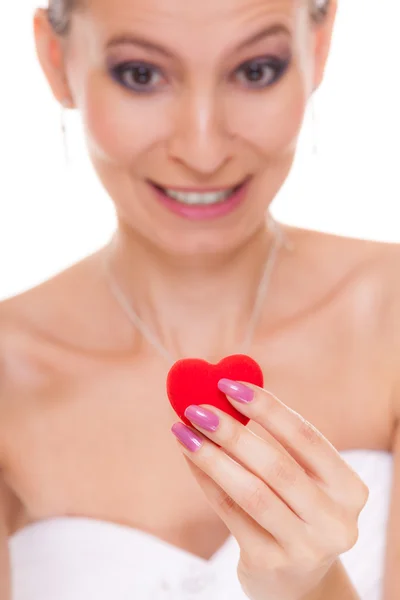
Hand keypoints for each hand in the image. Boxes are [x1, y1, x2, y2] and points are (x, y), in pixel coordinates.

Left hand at [171, 379, 368, 599]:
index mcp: (349, 489)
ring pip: (250, 491)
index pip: (306, 437)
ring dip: (211, 455)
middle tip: (196, 407)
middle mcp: (334, 521)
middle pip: (276, 465)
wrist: (298, 580)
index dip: (267, 408)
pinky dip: (206, 480)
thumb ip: (277, 443)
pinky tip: (189, 457)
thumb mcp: (303, 480)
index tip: (229, 385)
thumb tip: (225, 395)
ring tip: (183, 431)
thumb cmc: (297, 511)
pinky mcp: (270, 565)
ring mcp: (304, 548)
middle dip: (231, 431)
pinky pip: (230, 512)